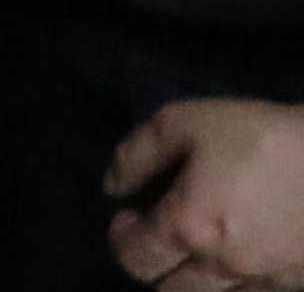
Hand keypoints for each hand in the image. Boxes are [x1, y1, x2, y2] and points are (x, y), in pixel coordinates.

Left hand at [111, 97, 303, 285]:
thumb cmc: (263, 137)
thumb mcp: (186, 123)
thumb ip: (136, 154)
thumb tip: (113, 187)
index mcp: (189, 227)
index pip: (132, 258)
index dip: (121, 237)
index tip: (131, 215)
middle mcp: (224, 267)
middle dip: (156, 264)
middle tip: (163, 233)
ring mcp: (265, 282)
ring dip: (195, 280)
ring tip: (201, 248)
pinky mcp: (296, 285)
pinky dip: (238, 286)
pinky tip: (242, 256)